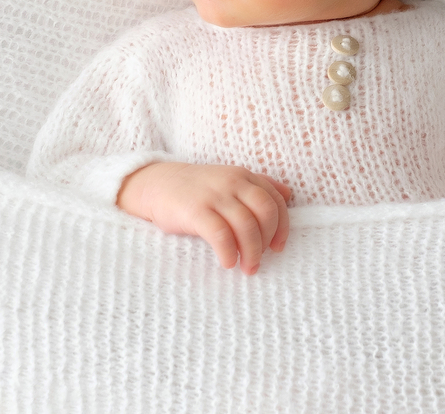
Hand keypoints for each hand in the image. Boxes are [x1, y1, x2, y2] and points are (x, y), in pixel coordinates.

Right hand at [117, 162, 292, 273]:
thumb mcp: (230, 180)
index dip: (282, 227)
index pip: (275, 200)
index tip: (278, 247)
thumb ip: (258, 186)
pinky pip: (221, 234)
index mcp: (244, 176)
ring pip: (246, 225)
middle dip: (268, 240)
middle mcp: (233, 182)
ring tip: (247, 267)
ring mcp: (214, 196)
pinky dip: (229, 252)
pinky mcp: (196, 210)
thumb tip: (288, 194)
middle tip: (260, 258)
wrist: (157, 184)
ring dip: (251, 252)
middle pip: (266, 212)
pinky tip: (228, 262)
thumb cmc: (197, 189)